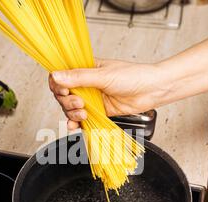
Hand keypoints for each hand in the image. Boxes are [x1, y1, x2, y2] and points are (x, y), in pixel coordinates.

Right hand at [49, 59, 165, 129]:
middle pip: (63, 95)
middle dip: (67, 101)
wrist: (152, 90)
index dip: (58, 85)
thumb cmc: (133, 76)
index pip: (61, 76)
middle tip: (80, 103)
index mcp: (86, 68)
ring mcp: (92, 98)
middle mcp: (86, 83)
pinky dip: (76, 123)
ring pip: (71, 108)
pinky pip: (82, 119)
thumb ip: (78, 78)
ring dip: (72, 113)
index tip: (64, 90)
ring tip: (84, 113)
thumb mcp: (103, 75)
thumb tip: (56, 76)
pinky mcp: (99, 111)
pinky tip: (75, 126)